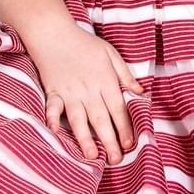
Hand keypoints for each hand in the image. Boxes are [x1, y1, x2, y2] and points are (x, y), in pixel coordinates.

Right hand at [32, 25, 142, 162]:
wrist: (54, 33)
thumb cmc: (84, 43)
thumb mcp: (110, 53)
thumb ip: (125, 75)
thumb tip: (140, 93)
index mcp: (105, 80)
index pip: (117, 108)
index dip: (124, 127)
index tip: (130, 144)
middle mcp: (88, 89)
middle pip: (101, 118)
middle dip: (109, 140)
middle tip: (115, 160)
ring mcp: (69, 92)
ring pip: (79, 118)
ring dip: (85, 137)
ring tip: (91, 156)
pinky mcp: (53, 91)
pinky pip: (53, 107)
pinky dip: (52, 118)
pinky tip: (55, 131)